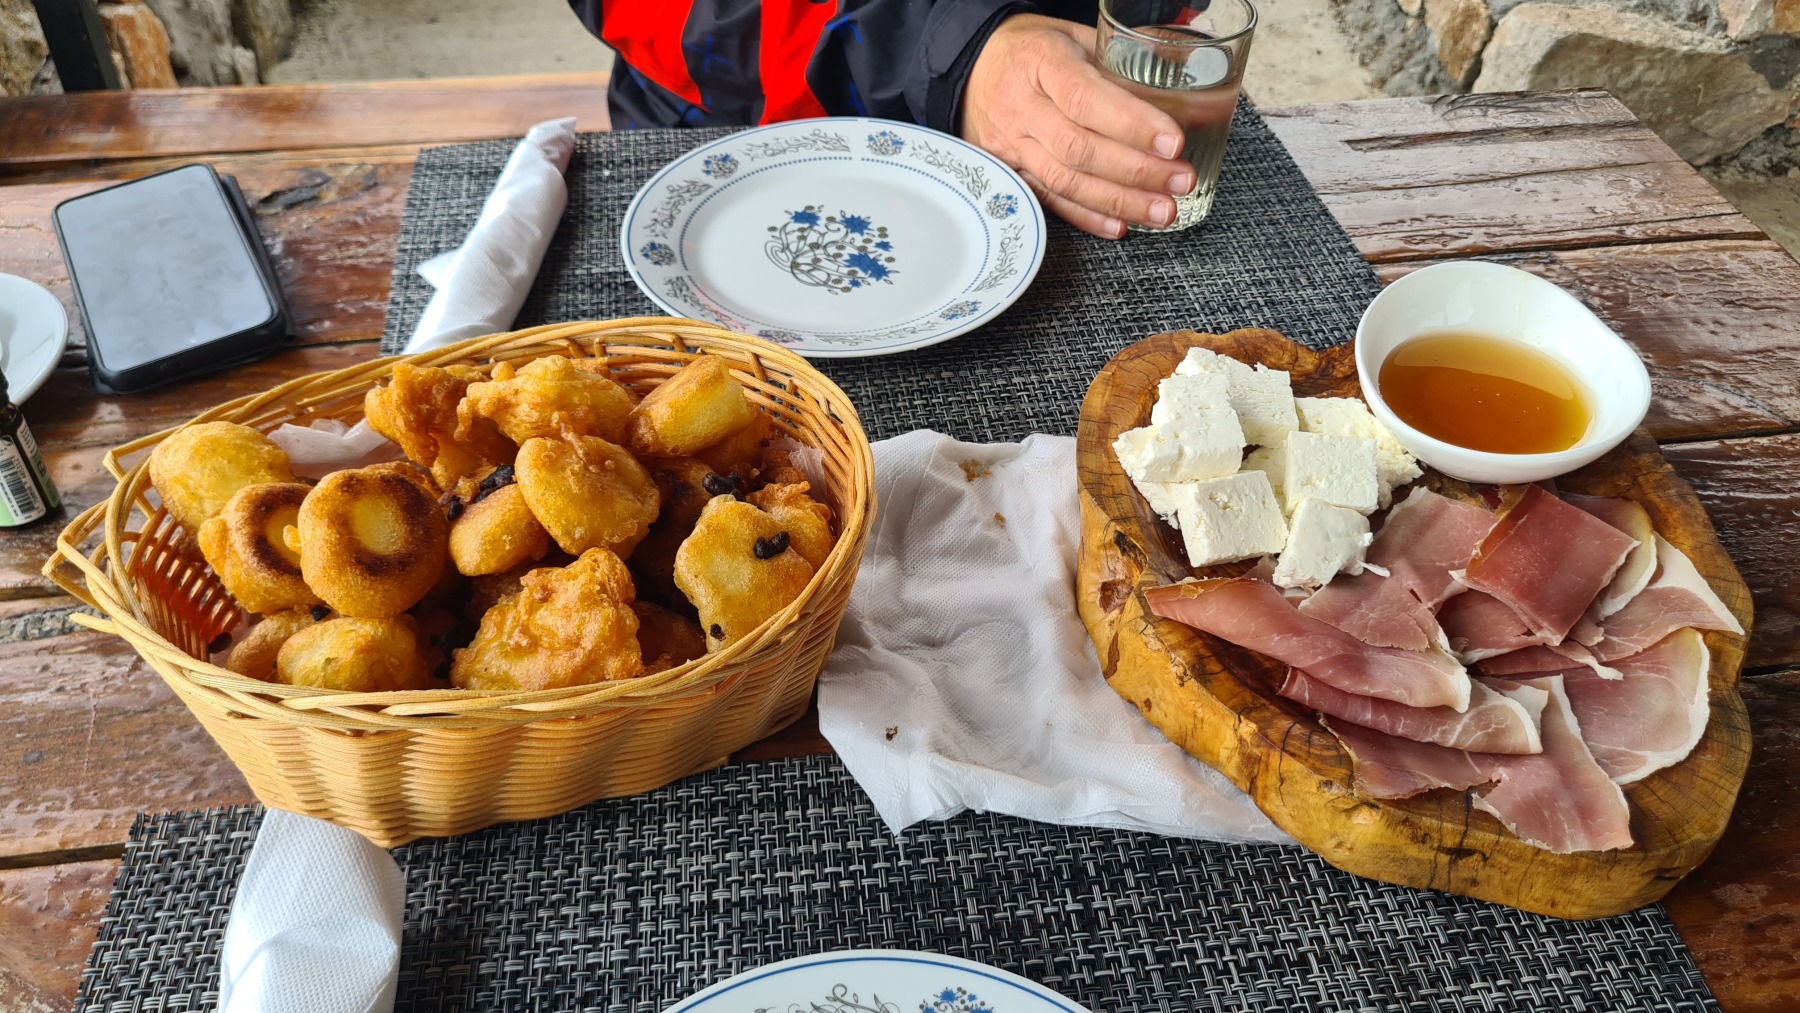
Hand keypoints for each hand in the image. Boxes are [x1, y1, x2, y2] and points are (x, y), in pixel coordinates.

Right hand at [961, 14, 1194, 237]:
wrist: (972, 66)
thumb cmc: (1033, 50)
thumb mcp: (1075, 37)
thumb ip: (1122, 63)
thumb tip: (1186, 90)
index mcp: (1041, 62)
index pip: (1085, 98)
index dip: (1131, 124)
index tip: (1172, 142)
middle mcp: (1021, 107)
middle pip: (1079, 148)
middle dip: (1136, 171)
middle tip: (1180, 181)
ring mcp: (1011, 145)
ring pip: (1065, 181)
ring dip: (1119, 201)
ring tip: (1162, 211)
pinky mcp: (1009, 173)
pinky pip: (1048, 200)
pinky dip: (1087, 217)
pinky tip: (1120, 226)